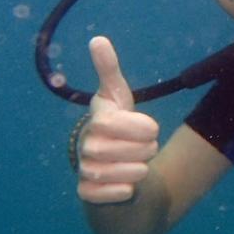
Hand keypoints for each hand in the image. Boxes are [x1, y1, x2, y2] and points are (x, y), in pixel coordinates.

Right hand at [76, 36, 158, 203]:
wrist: (109, 163)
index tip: (148, 128)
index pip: (122, 124)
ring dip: (141, 169)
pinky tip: (124, 183)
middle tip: (142, 147)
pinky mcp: (87, 193)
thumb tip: (97, 39)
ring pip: (132, 173)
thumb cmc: (117, 126)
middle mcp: (86, 144)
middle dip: (148, 149)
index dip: (143, 127)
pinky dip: (128, 189)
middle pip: (136, 151)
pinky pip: (119, 193)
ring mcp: (85, 170)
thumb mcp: (117, 96)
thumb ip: (109, 70)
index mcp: (96, 120)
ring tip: (134, 163)